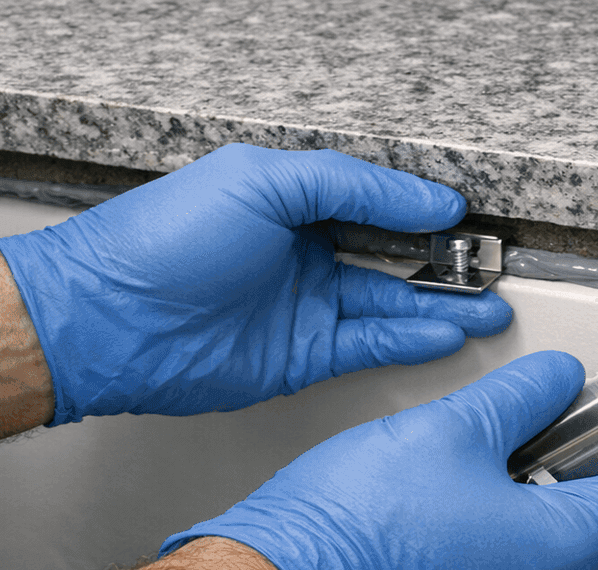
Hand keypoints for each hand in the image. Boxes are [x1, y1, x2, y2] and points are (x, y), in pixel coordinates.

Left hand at [0, 143, 510, 423]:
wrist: (109, 322)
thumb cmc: (163, 242)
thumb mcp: (262, 182)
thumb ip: (352, 186)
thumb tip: (423, 198)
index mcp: (290, 203)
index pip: (374, 202)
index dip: (421, 210)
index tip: (464, 219)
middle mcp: (300, 255)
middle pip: (390, 258)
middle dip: (443, 266)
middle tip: (489, 271)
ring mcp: (302, 309)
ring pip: (389, 306)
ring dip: (441, 309)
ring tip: (488, 309)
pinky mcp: (301, 358)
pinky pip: (370, 346)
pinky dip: (411, 340)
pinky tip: (445, 334)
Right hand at [160, 351, 597, 569]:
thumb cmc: (352, 531)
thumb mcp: (451, 428)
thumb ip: (525, 396)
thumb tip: (561, 378)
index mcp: (570, 543)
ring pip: (584, 536)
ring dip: (579, 480)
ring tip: (537, 430)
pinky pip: (539, 560)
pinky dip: (539, 512)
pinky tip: (495, 478)